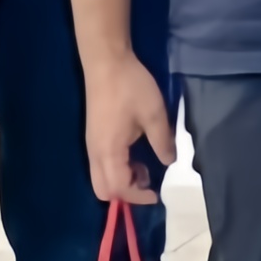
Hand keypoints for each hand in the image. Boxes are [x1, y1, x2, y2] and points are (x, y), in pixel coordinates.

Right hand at [83, 45, 178, 204]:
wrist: (106, 63)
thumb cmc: (131, 88)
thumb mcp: (154, 115)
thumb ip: (163, 142)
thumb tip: (169, 162)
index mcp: (109, 151)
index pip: (119, 188)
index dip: (138, 196)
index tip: (157, 194)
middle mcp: (95, 153)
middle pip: (103, 190)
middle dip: (126, 193)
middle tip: (148, 181)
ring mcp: (91, 145)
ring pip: (101, 178)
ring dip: (122, 180)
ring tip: (144, 166)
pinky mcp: (93, 137)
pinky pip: (101, 165)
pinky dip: (117, 169)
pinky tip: (135, 154)